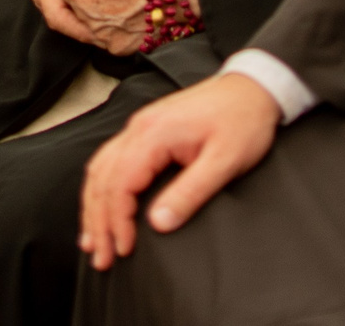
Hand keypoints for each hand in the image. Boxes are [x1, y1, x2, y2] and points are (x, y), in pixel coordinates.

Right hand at [29, 0, 115, 39]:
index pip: (56, 16)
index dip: (78, 29)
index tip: (100, 35)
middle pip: (59, 20)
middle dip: (83, 31)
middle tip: (109, 37)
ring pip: (61, 18)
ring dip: (82, 26)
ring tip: (107, 31)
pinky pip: (64, 12)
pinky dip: (81, 17)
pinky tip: (100, 19)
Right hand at [78, 73, 281, 268]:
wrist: (252, 87)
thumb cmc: (242, 121)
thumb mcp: (224, 162)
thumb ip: (190, 192)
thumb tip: (159, 223)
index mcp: (154, 134)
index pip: (120, 184)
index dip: (117, 221)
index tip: (124, 250)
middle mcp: (138, 128)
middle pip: (103, 179)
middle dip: (98, 222)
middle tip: (100, 257)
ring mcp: (139, 126)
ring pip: (100, 169)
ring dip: (94, 206)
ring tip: (91, 240)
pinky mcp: (145, 129)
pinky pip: (110, 159)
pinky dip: (101, 187)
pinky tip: (100, 205)